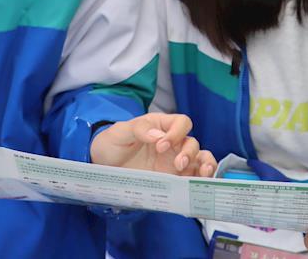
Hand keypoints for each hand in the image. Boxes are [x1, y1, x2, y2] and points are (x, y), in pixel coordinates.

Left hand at [90, 113, 216, 176]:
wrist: (102, 166)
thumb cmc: (111, 143)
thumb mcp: (120, 132)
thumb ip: (139, 129)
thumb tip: (158, 136)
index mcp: (161, 126)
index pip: (181, 123)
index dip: (176, 133)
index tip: (161, 146)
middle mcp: (172, 143)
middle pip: (192, 142)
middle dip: (189, 152)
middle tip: (177, 164)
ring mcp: (173, 161)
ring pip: (199, 159)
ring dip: (205, 164)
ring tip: (204, 173)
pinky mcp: (172, 178)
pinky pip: (192, 177)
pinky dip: (200, 179)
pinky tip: (201, 184)